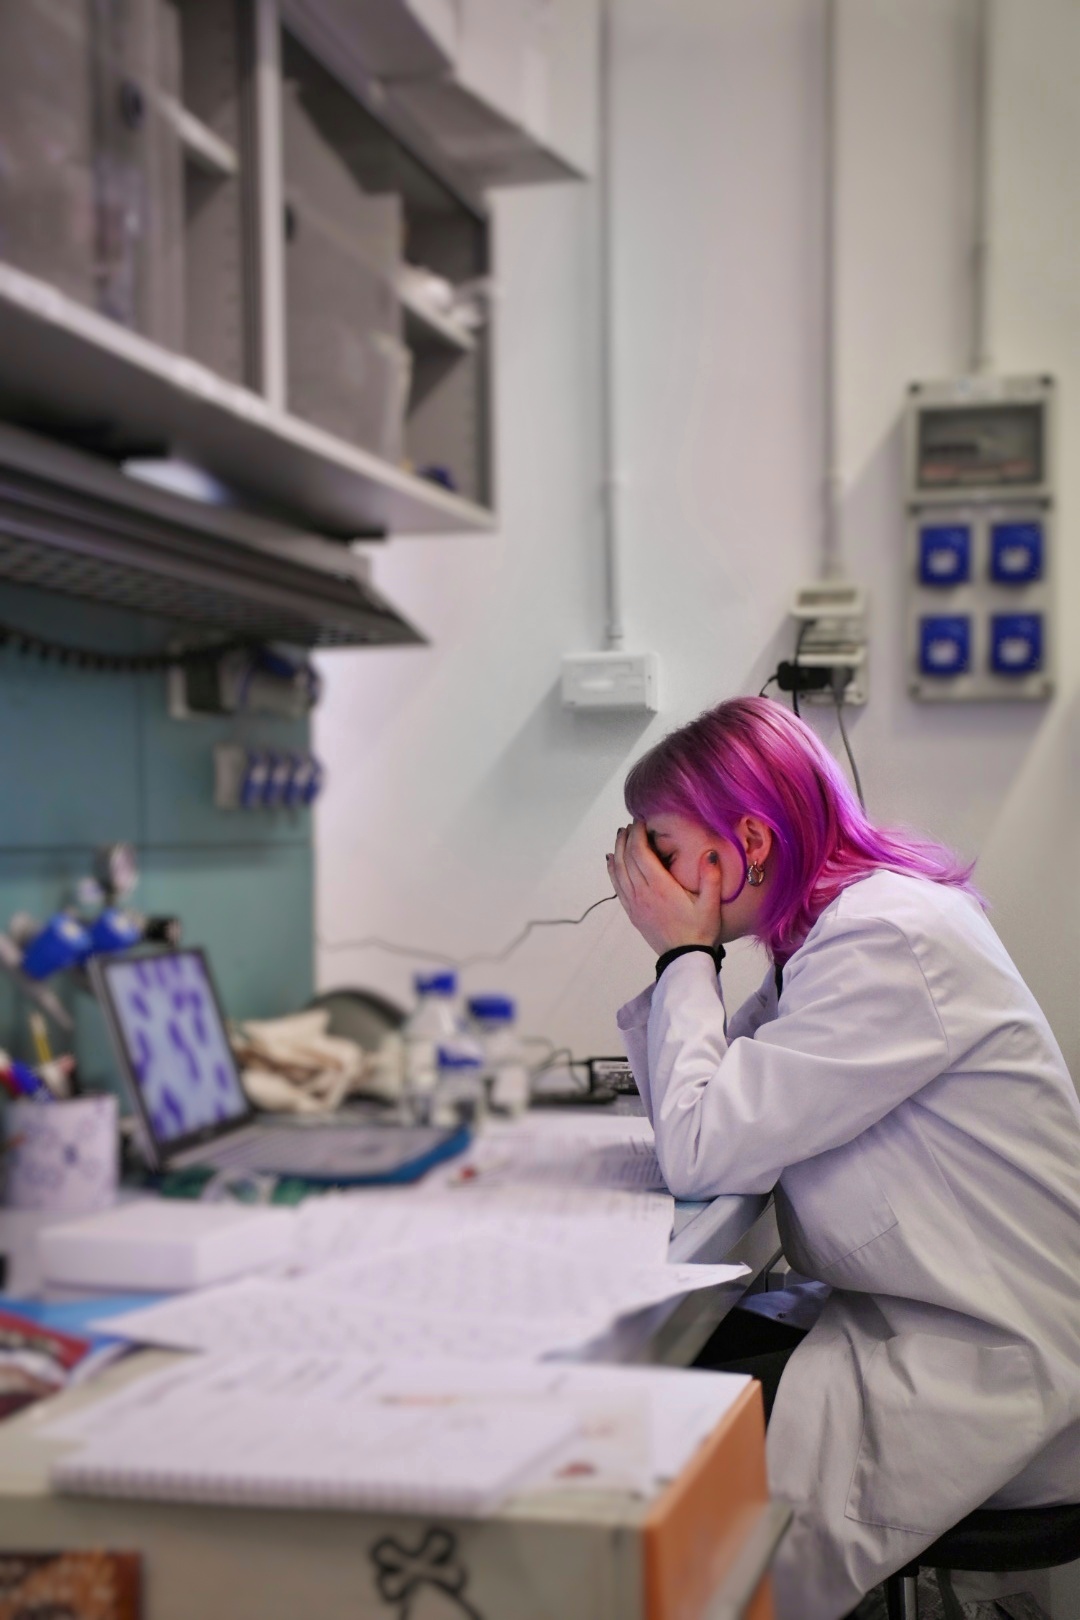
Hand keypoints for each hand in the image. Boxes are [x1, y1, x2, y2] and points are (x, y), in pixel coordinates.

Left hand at [606, 820, 723, 956]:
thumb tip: (710, 852)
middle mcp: (643, 894)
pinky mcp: (632, 912)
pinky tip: (611, 859)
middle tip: (632, 824)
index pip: (641, 854)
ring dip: (618, 850)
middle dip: (627, 838)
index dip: (638, 835)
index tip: (641, 821)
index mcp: (661, 888)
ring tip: (621, 835)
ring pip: (619, 871)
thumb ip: (711, 877)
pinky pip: (617, 886)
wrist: (684, 959)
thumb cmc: (700, 931)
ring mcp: (635, 904)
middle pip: (627, 859)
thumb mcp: (712, 905)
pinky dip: (612, 870)